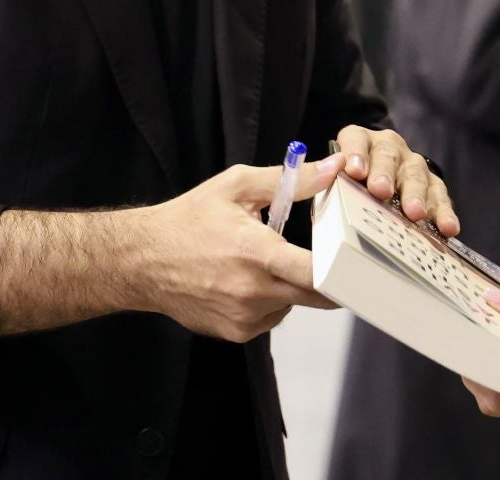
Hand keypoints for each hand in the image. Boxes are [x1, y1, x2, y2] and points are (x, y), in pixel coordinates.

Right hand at [125, 155, 344, 342]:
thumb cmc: (190, 218)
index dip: (343, 268)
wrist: (142, 260)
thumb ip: (291, 180)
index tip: (357, 259)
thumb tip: (334, 167)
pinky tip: (247, 281)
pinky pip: (270, 318)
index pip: (316, 272)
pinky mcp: (235, 333)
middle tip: (331, 259)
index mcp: (255, 252)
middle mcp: (252, 291)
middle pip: (315, 296)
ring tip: (265, 262)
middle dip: (328, 279)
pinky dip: (270, 301)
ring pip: (292, 305)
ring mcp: (243, 317)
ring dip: (292, 287)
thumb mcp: (238, 186)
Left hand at [333, 125, 459, 237]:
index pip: (355, 139)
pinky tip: (447, 227)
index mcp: (358, 141)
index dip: (355, 153)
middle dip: (385, 173)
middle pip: (388, 155)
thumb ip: (316, 180)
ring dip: (416, 194)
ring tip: (415, 213)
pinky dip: (443, 212)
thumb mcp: (324, 180)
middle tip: (381, 191)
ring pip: (416, 174)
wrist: (370, 187)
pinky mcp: (431, 185)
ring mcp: (411, 165)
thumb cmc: (344, 187)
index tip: (354, 171)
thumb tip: (321, 176)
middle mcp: (388, 148)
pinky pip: (439, 196)